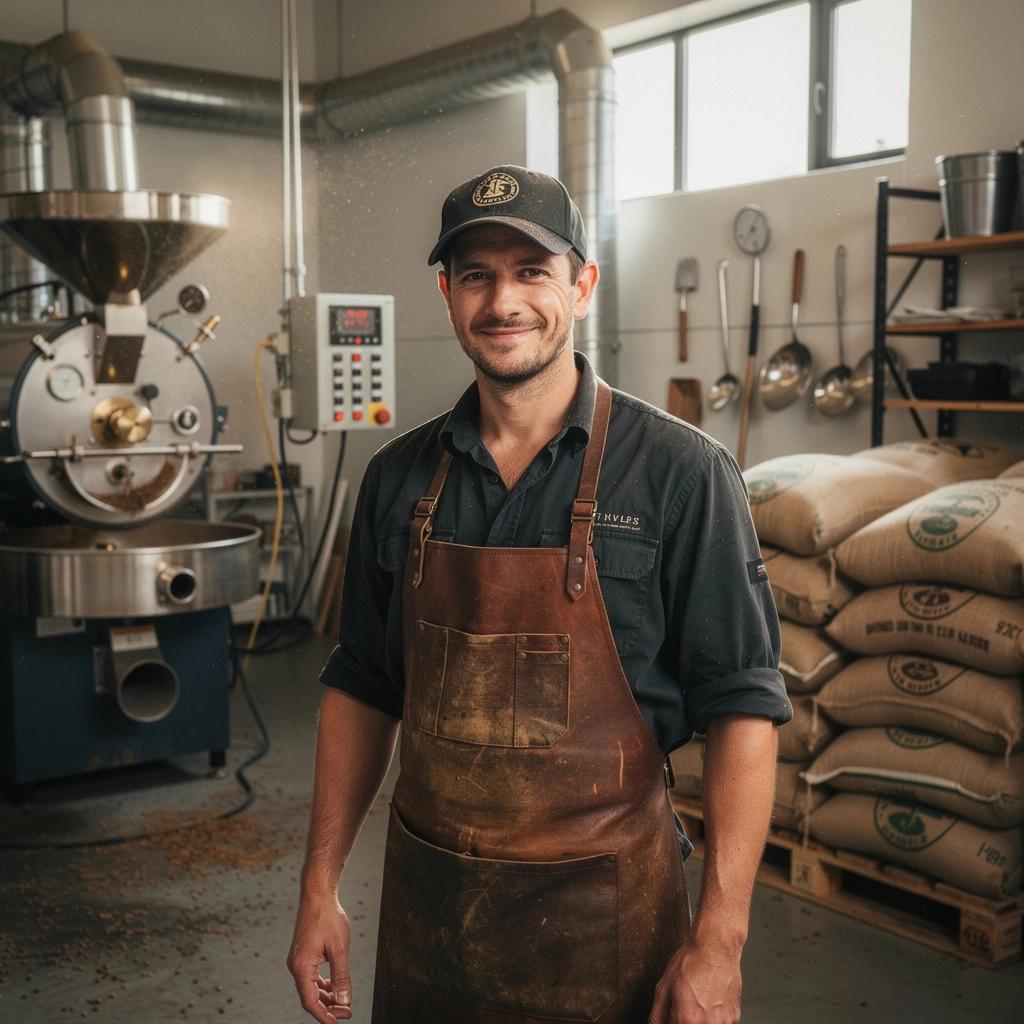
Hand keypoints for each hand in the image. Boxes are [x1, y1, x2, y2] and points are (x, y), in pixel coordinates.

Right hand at [287, 895, 353, 1021]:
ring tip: (343, 1002)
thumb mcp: (339, 948)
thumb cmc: (328, 918)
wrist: (318, 894)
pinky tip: (335, 986)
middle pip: (310, 997)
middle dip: (328, 1007)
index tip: (337, 1023)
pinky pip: (311, 976)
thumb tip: (344, 1001)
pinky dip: (323, 984)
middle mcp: (296, 965)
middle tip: (347, 1012)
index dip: (324, 1016)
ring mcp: (298, 959)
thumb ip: (341, 976)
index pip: (310, 1002)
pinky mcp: (303, 954)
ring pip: (310, 987)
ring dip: (326, 997)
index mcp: (301, 966)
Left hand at [647, 937, 741, 1023]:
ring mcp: (723, 1022)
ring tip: (696, 1002)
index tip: (671, 1014)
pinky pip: (719, 1023)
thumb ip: (657, 1015)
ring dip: (698, 1020)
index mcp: (687, 1019)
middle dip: (685, 1020)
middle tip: (683, 1006)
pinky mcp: (734, 1017)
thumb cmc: (692, 961)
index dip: (671, 1021)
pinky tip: (708, 1001)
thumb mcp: (664, 987)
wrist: (716, 947)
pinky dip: (712, 1017)